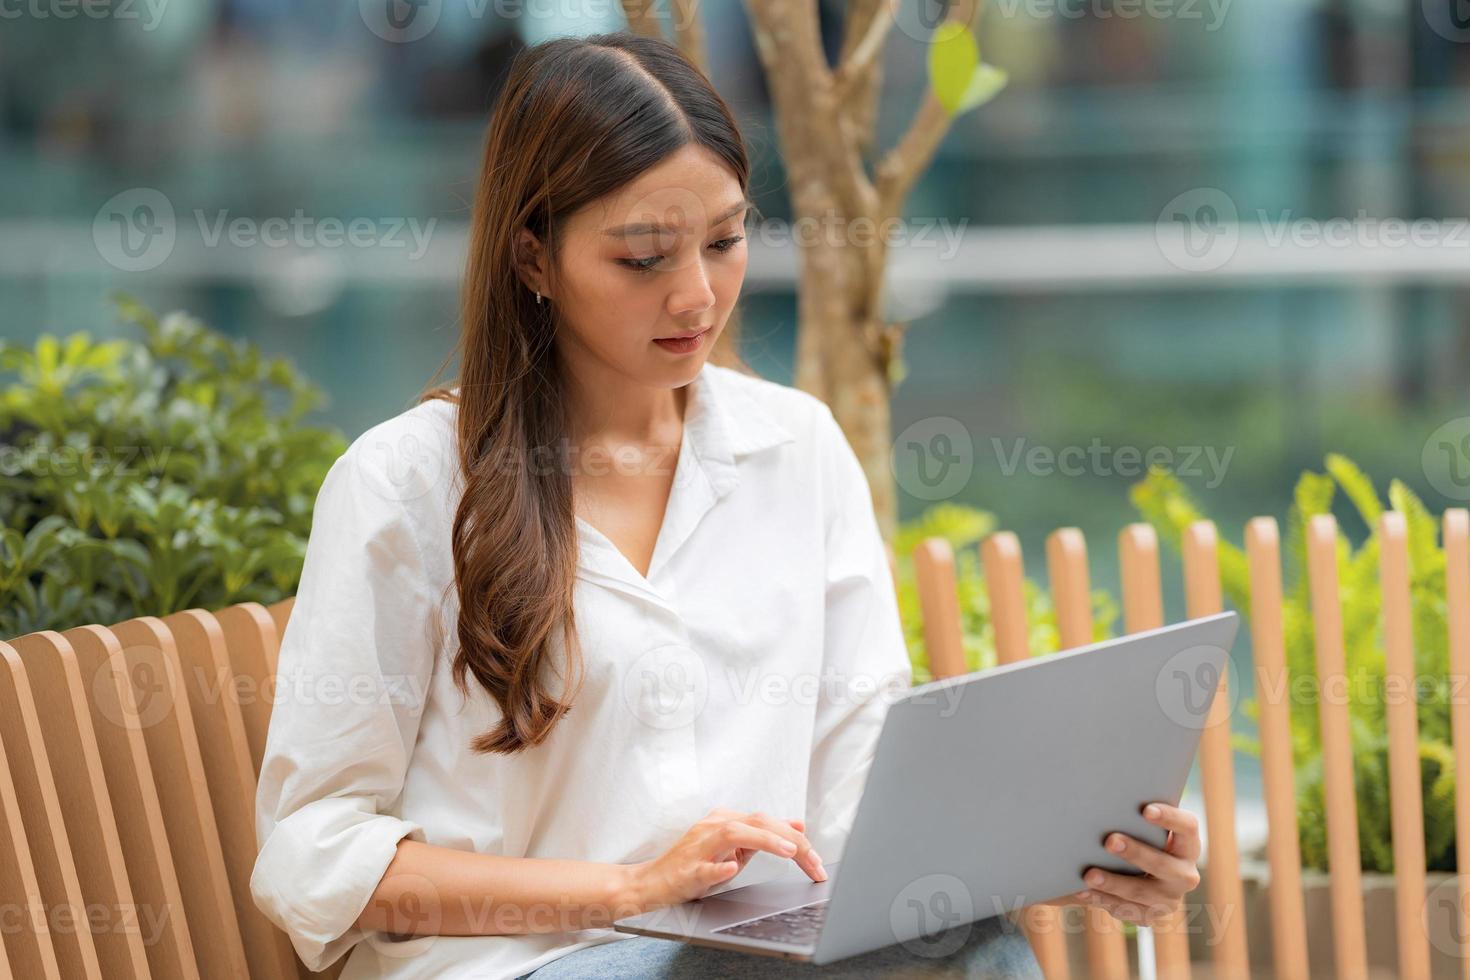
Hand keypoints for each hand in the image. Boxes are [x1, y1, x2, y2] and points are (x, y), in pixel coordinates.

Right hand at [627, 807, 826, 912]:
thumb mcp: (733, 849)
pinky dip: (719, 868)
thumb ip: (762, 837)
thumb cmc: (693, 866)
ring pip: (732, 833)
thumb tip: (797, 827)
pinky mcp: (686, 870)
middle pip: (756, 822)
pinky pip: (703, 867)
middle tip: (815, 860)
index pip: (767, 822)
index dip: (797, 839)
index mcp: (725, 820)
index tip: (817, 860)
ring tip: (790, 851)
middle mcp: (712, 827)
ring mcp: (698, 847)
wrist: (652, 883)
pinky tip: (732, 869)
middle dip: (791, 841)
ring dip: (764, 841)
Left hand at [1073, 802, 1201, 925]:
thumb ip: (1134, 817)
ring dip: (1114, 883)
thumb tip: (1105, 800)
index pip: (1187, 828)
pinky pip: (1126, 910)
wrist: (1142, 875)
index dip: (1169, 818)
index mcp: (1188, 845)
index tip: (1145, 809)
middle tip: (1109, 841)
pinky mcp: (1151, 915)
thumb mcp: (1144, 827)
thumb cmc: (1138, 837)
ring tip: (1089, 875)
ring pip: (1142, 892)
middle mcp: (1185, 874)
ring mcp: (1170, 898)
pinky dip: (1102, 899)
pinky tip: (1082, 891)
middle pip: (1162, 864)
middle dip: (1135, 853)